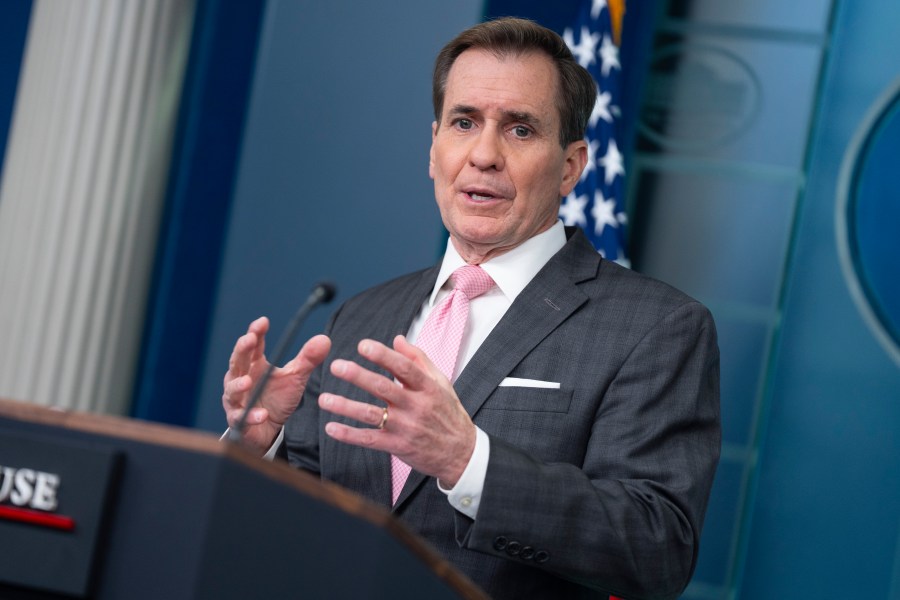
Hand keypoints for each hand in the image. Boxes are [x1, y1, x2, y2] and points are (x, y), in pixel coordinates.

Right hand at [222, 316, 330, 454]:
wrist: (271, 430)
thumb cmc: (278, 398)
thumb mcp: (295, 377)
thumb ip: (307, 359)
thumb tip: (325, 339)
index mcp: (254, 365)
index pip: (253, 345)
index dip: (256, 332)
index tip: (263, 321)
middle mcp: (241, 379)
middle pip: (237, 362)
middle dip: (241, 350)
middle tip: (249, 339)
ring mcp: (237, 400)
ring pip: (232, 390)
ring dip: (238, 385)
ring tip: (247, 381)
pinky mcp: (239, 421)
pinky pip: (241, 418)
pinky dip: (250, 416)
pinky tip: (262, 415)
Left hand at [319, 335, 475, 486]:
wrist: (460, 453)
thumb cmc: (448, 413)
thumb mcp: (441, 382)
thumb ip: (418, 359)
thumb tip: (397, 339)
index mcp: (428, 387)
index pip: (404, 368)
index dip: (383, 356)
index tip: (363, 345)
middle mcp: (417, 406)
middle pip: (384, 388)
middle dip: (359, 376)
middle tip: (336, 366)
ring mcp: (406, 428)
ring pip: (372, 415)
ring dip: (346, 407)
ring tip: (324, 399)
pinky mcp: (398, 446)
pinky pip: (370, 440)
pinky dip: (349, 435)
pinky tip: (331, 427)